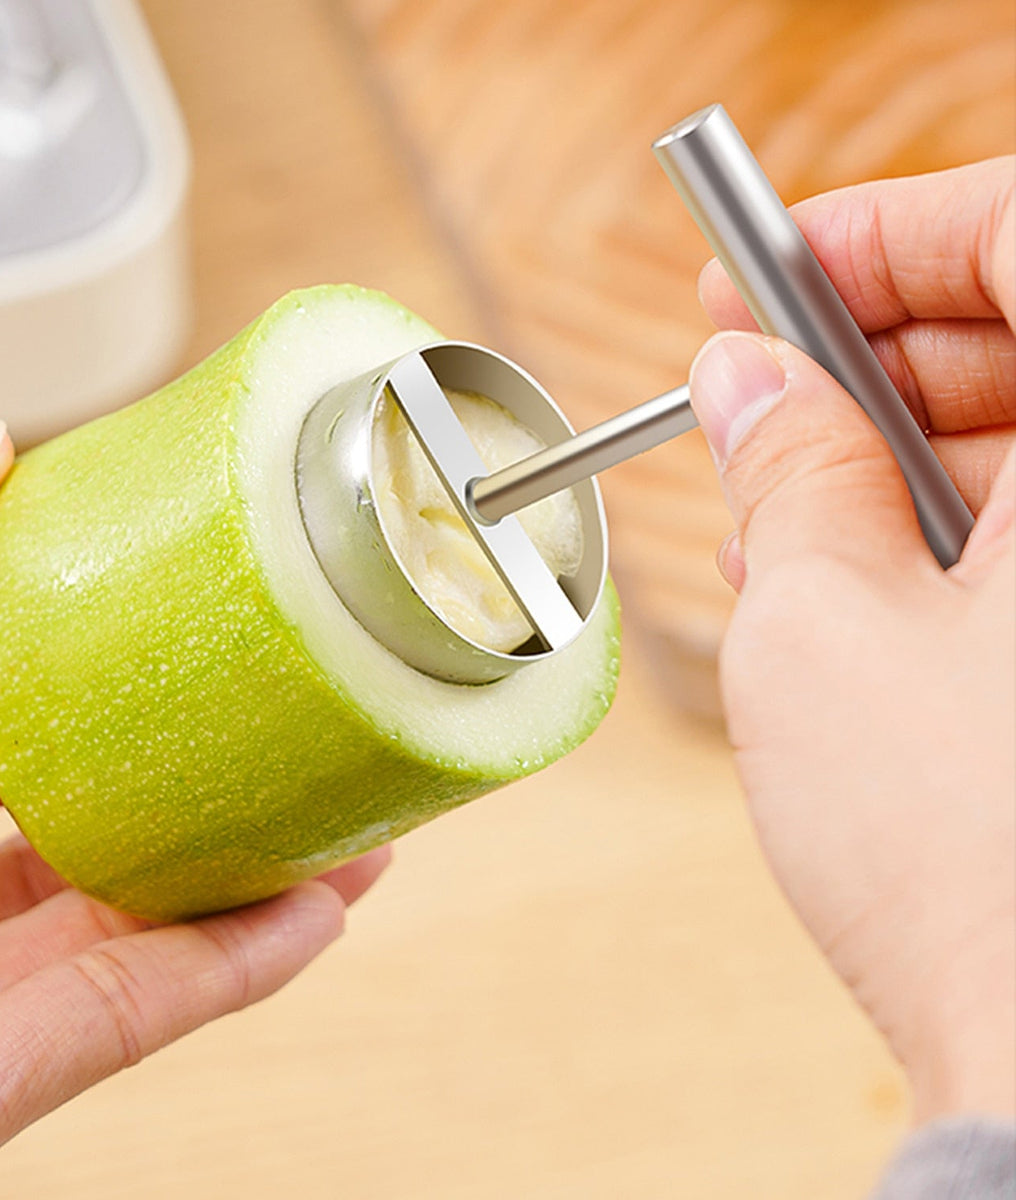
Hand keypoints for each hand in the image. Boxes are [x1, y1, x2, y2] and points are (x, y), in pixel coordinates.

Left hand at [0, 422, 388, 1198]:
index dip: (70, 680)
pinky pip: (96, 1036)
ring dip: (235, 886)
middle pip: (45, 844)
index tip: (172, 635)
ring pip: (96, 947)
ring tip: (347, 817)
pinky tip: (313, 910)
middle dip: (177, 789)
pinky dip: (217, 975)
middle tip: (286, 730)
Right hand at [688, 157, 1013, 1122]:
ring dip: (898, 455)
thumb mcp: (818, 623)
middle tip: (756, 387)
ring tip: (777, 511)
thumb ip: (782, 467)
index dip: (889, 232)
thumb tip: (745, 380)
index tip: (774, 267)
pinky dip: (951, 533)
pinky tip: (852, 575)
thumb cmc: (966, 864)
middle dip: (878, 351)